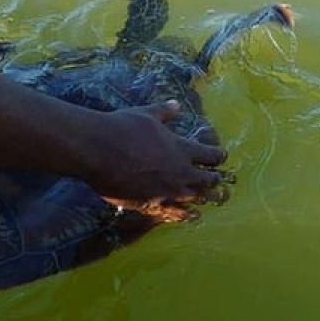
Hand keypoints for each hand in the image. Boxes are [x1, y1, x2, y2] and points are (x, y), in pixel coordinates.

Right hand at [85, 100, 228, 215]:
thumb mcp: (146, 115)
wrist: (98, 150)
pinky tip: (190, 217)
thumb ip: (164, 112)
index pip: (211, 156)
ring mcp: (167, 192)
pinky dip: (184, 215)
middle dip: (214, 180)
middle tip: (219, 181)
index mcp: (182, 148)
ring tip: (211, 201)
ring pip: (195, 200)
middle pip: (207, 181)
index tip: (221, 157)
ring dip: (204, 199)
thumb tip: (176, 104)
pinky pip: (174, 214)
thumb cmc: (122, 128)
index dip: (218, 156)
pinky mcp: (151, 205)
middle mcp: (180, 173)